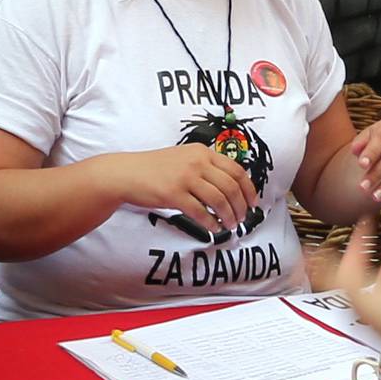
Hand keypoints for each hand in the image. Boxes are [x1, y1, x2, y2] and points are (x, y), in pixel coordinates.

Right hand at [108, 144, 255, 237]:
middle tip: (242, 218)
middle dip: (241, 206)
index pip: (237, 170)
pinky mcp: (173, 194)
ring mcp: (185, 177)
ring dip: (229, 216)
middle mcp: (197, 162)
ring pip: (219, 200)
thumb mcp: (184, 158)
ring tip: (230, 225)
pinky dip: (211, 222)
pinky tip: (213, 228)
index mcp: (203, 152)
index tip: (253, 202)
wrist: (127, 173)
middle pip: (231, 187)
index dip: (249, 189)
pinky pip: (200, 211)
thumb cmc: (156, 168)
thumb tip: (231, 186)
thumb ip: (206, 166)